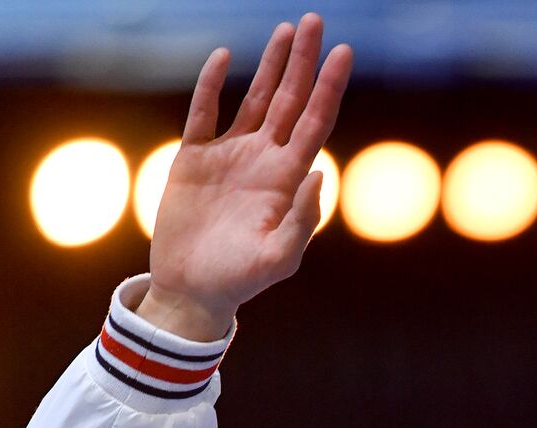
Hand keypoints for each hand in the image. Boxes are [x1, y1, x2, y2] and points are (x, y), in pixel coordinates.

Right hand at [137, 13, 352, 339]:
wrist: (192, 291)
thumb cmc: (240, 281)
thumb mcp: (278, 259)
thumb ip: (302, 220)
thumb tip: (319, 172)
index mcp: (287, 180)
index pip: (315, 123)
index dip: (329, 88)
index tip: (344, 52)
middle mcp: (264, 160)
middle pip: (290, 100)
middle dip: (303, 61)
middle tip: (315, 20)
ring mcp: (230, 156)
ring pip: (255, 98)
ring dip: (271, 65)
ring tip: (287, 29)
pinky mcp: (193, 159)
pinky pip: (204, 112)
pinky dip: (211, 84)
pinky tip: (225, 58)